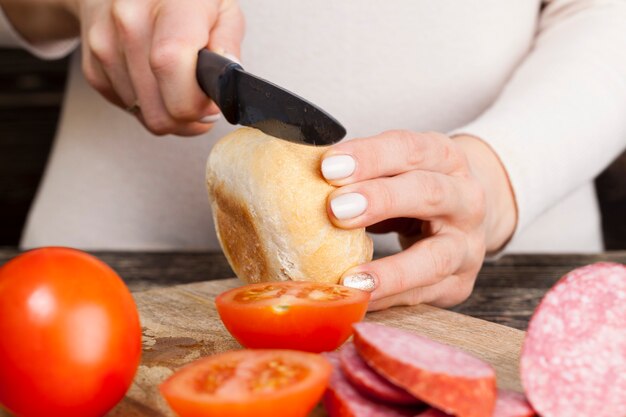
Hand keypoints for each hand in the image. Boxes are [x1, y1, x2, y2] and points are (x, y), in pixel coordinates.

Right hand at [66, 0, 243, 135]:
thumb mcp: (221, 9)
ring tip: (178, 84)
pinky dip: (145, 103)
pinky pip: (125, 107)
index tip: (210, 104)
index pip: (170, 64)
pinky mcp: (92, 65)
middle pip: (159, 108)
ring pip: (143, 114)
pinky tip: (155, 79)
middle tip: (200, 104)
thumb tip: (225, 84)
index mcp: (172, 2)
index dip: (194, 100)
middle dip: (186, 118)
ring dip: (167, 110)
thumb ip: (228, 45)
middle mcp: (130, 19)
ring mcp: (105, 43)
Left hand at [321, 131, 516, 309]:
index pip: (410, 149)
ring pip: (437, 257)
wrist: (465, 219)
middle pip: (429, 193)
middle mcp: (465, 198)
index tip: (329, 166)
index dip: (370, 156)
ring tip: (351, 278)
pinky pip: (423, 294)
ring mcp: (467, 245)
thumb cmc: (417, 191)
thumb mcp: (399, 171)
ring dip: (392, 270)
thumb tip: (297, 179)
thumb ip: (363, 174)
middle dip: (381, 199)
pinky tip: (359, 299)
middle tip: (335, 209)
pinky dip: (389, 298)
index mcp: (445, 159)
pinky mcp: (460, 283)